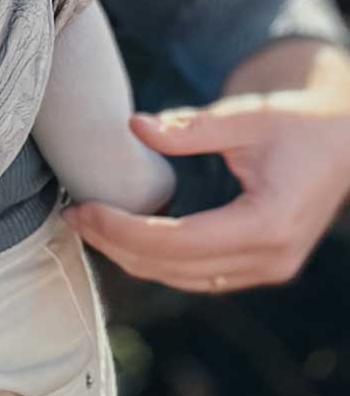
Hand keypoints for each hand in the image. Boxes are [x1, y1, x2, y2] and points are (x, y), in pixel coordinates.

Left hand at [63, 41, 349, 292]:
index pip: (180, 242)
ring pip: (185, 279)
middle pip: (176, 268)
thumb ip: (191, 127)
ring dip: (133, 257)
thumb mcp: (247, 117)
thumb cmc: (297, 125)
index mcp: (266, 225)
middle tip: (72, 215)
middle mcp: (267, 259)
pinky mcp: (258, 265)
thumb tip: (133, 125)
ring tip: (90, 224)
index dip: (125, 231)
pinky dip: (159, 259)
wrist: (343, 143)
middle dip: (118, 245)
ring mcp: (265, 269)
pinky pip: (199, 274)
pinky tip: (127, 233)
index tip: (84, 209)